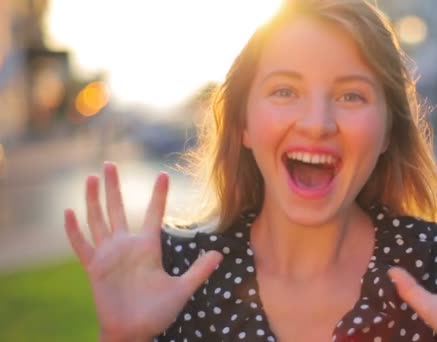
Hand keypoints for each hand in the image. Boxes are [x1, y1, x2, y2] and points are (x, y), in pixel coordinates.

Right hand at [64, 162, 222, 340]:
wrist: (133, 331)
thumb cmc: (157, 312)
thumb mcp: (182, 289)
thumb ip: (199, 271)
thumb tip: (221, 254)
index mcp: (148, 247)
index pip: (154, 214)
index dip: (159, 195)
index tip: (164, 174)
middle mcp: (126, 246)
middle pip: (118, 208)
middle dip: (114, 186)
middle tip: (110, 163)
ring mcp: (108, 255)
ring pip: (98, 220)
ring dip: (93, 199)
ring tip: (91, 177)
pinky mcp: (95, 268)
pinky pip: (82, 246)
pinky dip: (74, 230)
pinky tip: (68, 212)